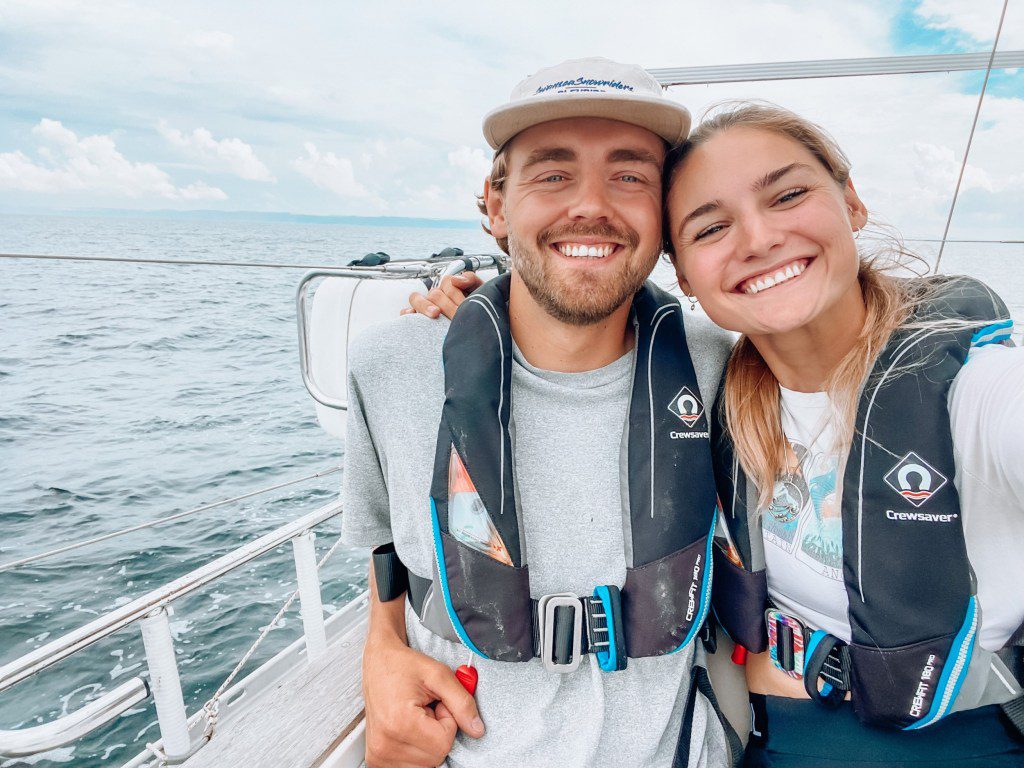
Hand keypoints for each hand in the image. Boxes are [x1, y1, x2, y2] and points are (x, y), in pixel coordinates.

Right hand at [363, 634, 483, 766]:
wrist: (378, 663)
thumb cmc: (403, 665)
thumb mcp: (439, 674)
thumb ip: (462, 702)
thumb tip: (477, 730)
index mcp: (398, 723)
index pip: (443, 743)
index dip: (448, 721)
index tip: (436, 704)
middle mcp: (384, 744)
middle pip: (435, 757)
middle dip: (438, 733)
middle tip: (425, 709)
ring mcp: (378, 755)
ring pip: (425, 764)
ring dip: (427, 742)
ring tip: (415, 717)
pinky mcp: (376, 759)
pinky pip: (411, 766)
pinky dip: (417, 750)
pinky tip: (408, 729)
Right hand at [400, 273, 483, 319]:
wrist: (479, 332)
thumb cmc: (479, 311)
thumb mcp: (481, 293)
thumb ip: (471, 280)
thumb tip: (456, 279)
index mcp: (451, 288)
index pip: (448, 283)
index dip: (456, 294)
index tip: (464, 305)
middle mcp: (437, 296)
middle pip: (434, 294)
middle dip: (446, 305)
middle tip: (455, 314)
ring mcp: (427, 307)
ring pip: (416, 299)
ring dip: (425, 306)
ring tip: (435, 314)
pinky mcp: (419, 320)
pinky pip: (407, 313)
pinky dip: (407, 313)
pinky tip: (412, 316)